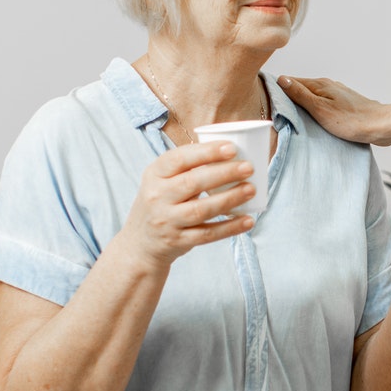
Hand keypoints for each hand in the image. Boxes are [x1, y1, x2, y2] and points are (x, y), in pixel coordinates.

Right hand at [120, 141, 257, 268]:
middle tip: (248, 167)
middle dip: (223, 173)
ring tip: (251, 189)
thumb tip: (229, 153)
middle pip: (192, 183)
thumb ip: (186, 167)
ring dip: (229, 199)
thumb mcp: (161, 180)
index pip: (179, 159)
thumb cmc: (160, 202)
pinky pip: (207, 234)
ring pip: (201, 209)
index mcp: (154, 174)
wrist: (139, 242)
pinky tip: (248, 220)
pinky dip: (229, 228)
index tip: (231, 148)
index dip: (206, 152)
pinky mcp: (178, 241)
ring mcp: (167, 221)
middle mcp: (157, 196)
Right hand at [279, 75, 390, 144]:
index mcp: (320, 84)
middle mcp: (328, 86)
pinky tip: (312, 119)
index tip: (264, 96)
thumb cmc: (352, 121)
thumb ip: (300, 94)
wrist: (381, 127)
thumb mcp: (320, 109)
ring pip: (311, 96)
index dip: (277, 88)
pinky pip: (322, 104)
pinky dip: (313, 110)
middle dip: (287, 96)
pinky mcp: (343, 105)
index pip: (291, 81)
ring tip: (290, 115)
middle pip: (300, 88)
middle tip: (273, 108)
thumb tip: (282, 79)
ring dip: (301, 104)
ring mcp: (336, 94)